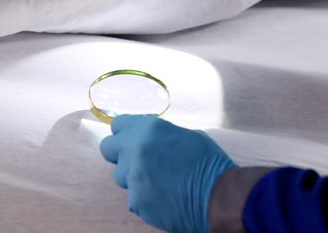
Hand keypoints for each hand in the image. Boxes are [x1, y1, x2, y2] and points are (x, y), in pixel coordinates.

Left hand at [100, 115, 235, 232]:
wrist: (219, 195)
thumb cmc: (208, 161)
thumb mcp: (185, 134)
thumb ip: (159, 135)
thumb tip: (147, 138)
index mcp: (149, 127)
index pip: (118, 125)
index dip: (125, 133)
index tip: (130, 139)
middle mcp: (136, 148)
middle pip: (108, 148)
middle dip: (119, 153)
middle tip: (136, 160)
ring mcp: (134, 175)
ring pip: (120, 175)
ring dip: (134, 177)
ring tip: (158, 181)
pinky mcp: (136, 200)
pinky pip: (133, 197)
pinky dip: (145, 197)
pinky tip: (164, 196)